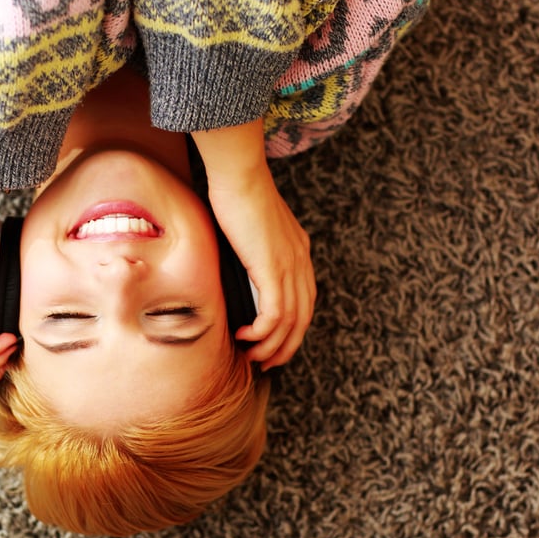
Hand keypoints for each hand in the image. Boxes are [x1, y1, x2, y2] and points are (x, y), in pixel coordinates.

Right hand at [192, 120, 314, 369]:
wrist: (240, 175)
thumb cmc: (236, 193)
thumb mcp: (250, 230)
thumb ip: (250, 252)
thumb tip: (235, 272)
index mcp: (298, 252)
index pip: (304, 300)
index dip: (291, 328)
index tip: (273, 343)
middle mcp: (300, 262)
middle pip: (302, 318)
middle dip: (286, 346)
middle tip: (266, 363)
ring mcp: (289, 266)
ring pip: (290, 322)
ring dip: (272, 346)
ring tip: (252, 357)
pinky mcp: (273, 268)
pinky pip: (275, 313)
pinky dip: (262, 332)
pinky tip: (245, 336)